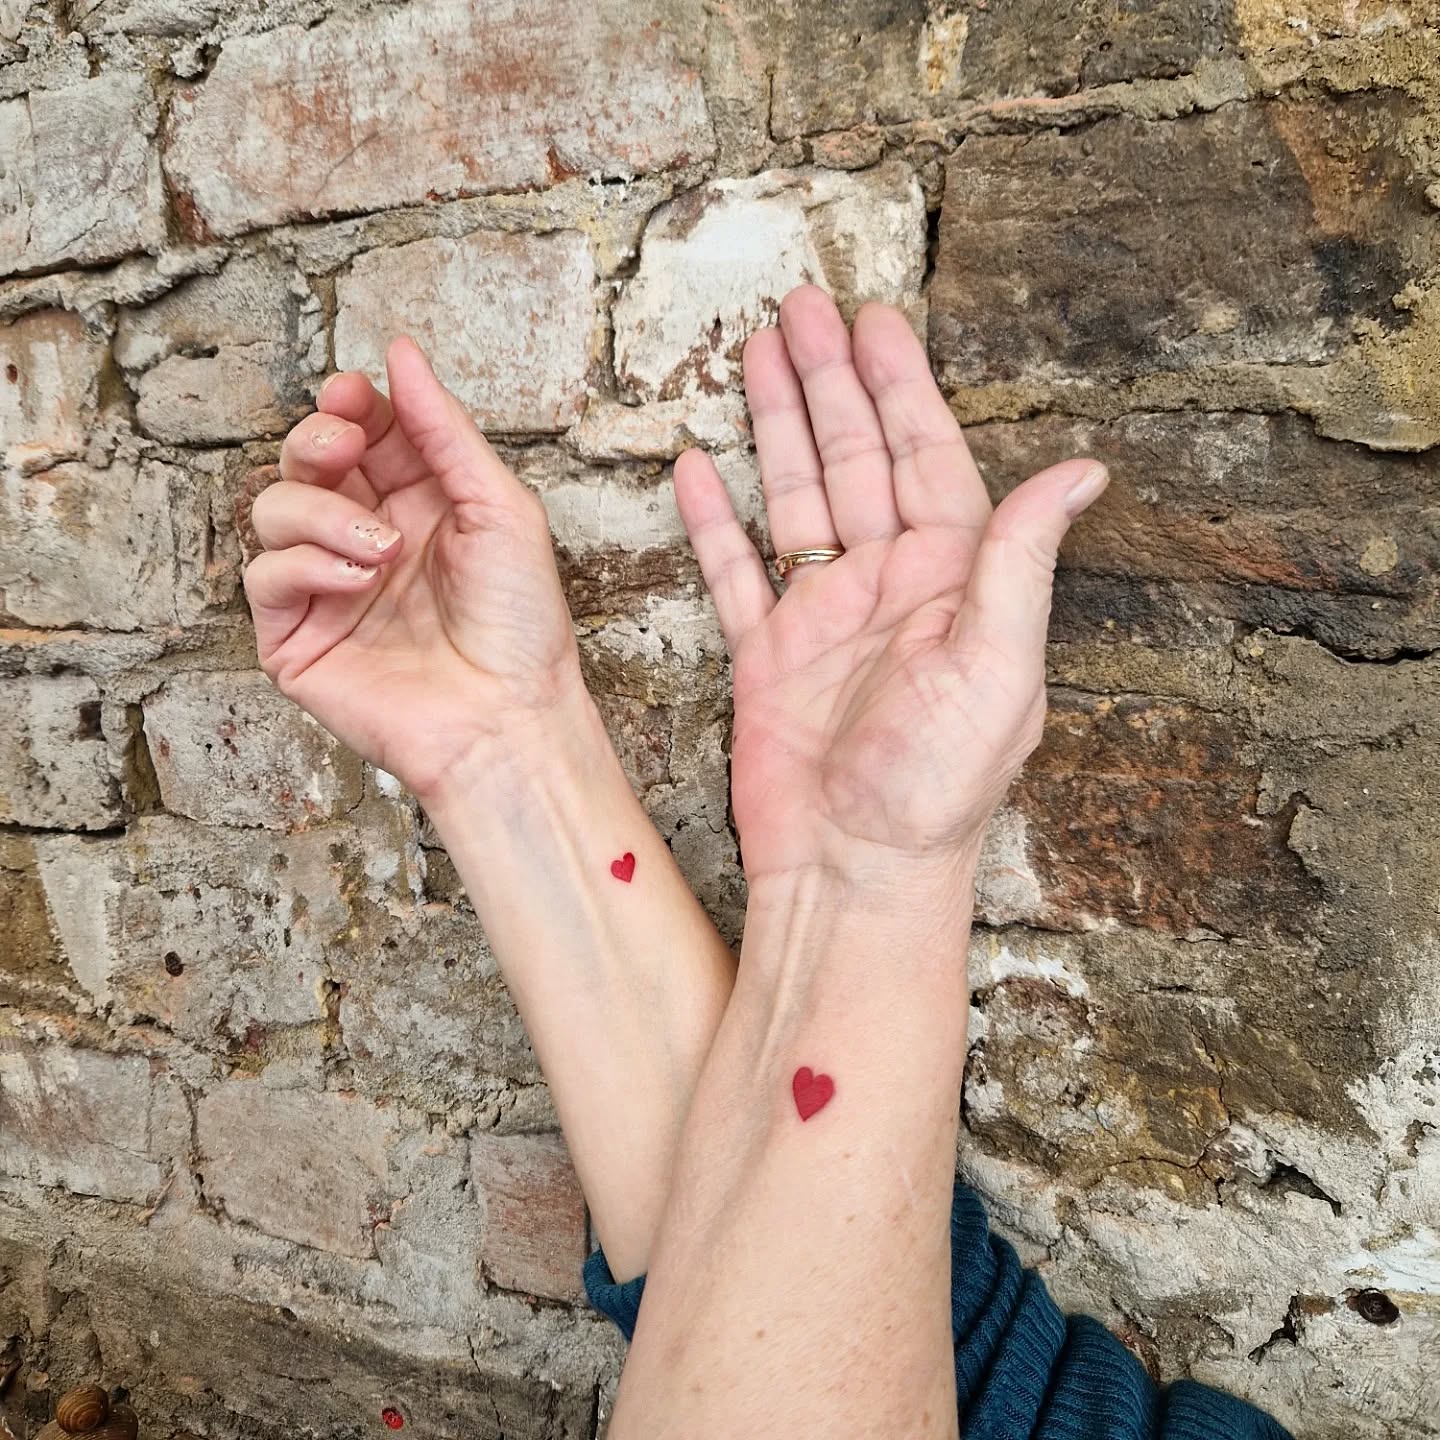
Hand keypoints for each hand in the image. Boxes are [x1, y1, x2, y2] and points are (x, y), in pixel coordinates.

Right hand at [243, 338, 582, 800]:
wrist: (509, 716)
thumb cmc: (519, 624)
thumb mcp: (499, 507)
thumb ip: (445, 430)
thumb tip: (401, 352)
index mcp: (417, 504)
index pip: (361, 432)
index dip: (349, 406)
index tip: (355, 395)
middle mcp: (366, 538)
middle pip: (304, 460)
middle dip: (317, 441)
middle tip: (346, 451)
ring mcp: (326, 586)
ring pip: (272, 508)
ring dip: (322, 514)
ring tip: (382, 551)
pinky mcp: (296, 637)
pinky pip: (265, 574)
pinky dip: (306, 566)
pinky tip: (358, 583)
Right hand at [674, 286, 1107, 885]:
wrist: (854, 868)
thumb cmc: (935, 784)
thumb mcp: (998, 664)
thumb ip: (1019, 561)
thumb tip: (1084, 470)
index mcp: (950, 582)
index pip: (924, 458)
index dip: (900, 386)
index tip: (875, 321)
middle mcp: (888, 588)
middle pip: (856, 459)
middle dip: (829, 381)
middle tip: (800, 309)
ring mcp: (823, 620)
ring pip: (797, 498)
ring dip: (777, 426)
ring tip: (754, 355)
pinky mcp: (767, 657)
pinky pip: (736, 573)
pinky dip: (717, 523)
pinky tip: (700, 469)